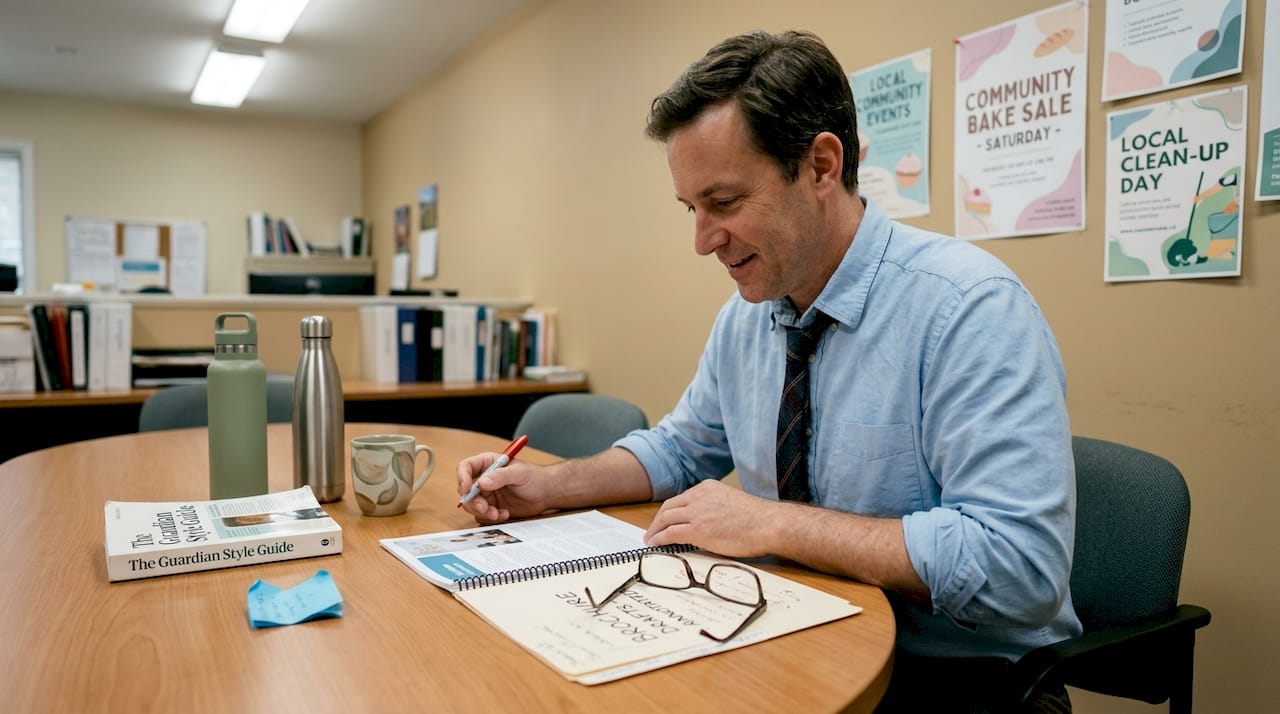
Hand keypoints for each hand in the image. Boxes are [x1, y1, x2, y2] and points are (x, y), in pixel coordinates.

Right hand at [456, 452, 552, 522]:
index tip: (467, 489)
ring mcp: (487, 494)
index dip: (462, 478)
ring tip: (497, 513)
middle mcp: (484, 479)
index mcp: (487, 463)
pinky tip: (505, 514)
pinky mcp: (492, 507)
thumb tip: (482, 483)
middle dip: (472, 501)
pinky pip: (483, 515)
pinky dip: (491, 518)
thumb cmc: (534, 477)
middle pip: (466, 490)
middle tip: (484, 508)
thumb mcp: (519, 473)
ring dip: (482, 512)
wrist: (545, 493)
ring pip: (472, 505)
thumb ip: (501, 476)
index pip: (465, 467)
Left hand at [643, 480, 782, 557]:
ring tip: (650, 540)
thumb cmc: (758, 519)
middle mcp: (699, 496)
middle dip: (658, 520)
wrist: (769, 524)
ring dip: (655, 530)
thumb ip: (714, 507)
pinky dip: (659, 539)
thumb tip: (706, 522)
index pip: (681, 499)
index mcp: (707, 487)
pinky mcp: (697, 530)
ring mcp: (697, 512)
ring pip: (665, 519)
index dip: (669, 511)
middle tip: (652, 531)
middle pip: (668, 507)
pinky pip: (670, 534)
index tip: (664, 520)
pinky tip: (655, 545)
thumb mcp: (731, 503)